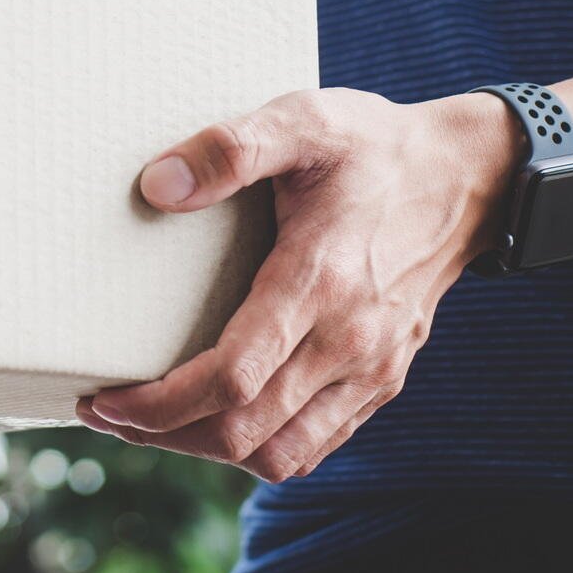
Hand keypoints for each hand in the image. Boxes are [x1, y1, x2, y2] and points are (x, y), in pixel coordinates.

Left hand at [77, 88, 514, 481]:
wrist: (469, 177)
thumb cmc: (374, 146)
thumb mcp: (304, 119)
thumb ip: (229, 148)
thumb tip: (156, 187)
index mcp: (319, 282)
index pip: (230, 380)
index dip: (159, 405)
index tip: (104, 399)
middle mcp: (348, 342)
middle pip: (244, 431)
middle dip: (163, 434)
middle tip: (105, 412)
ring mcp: (370, 370)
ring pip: (279, 453)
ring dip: (207, 450)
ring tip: (152, 423)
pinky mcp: (382, 380)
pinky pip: (314, 445)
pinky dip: (259, 448)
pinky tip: (218, 420)